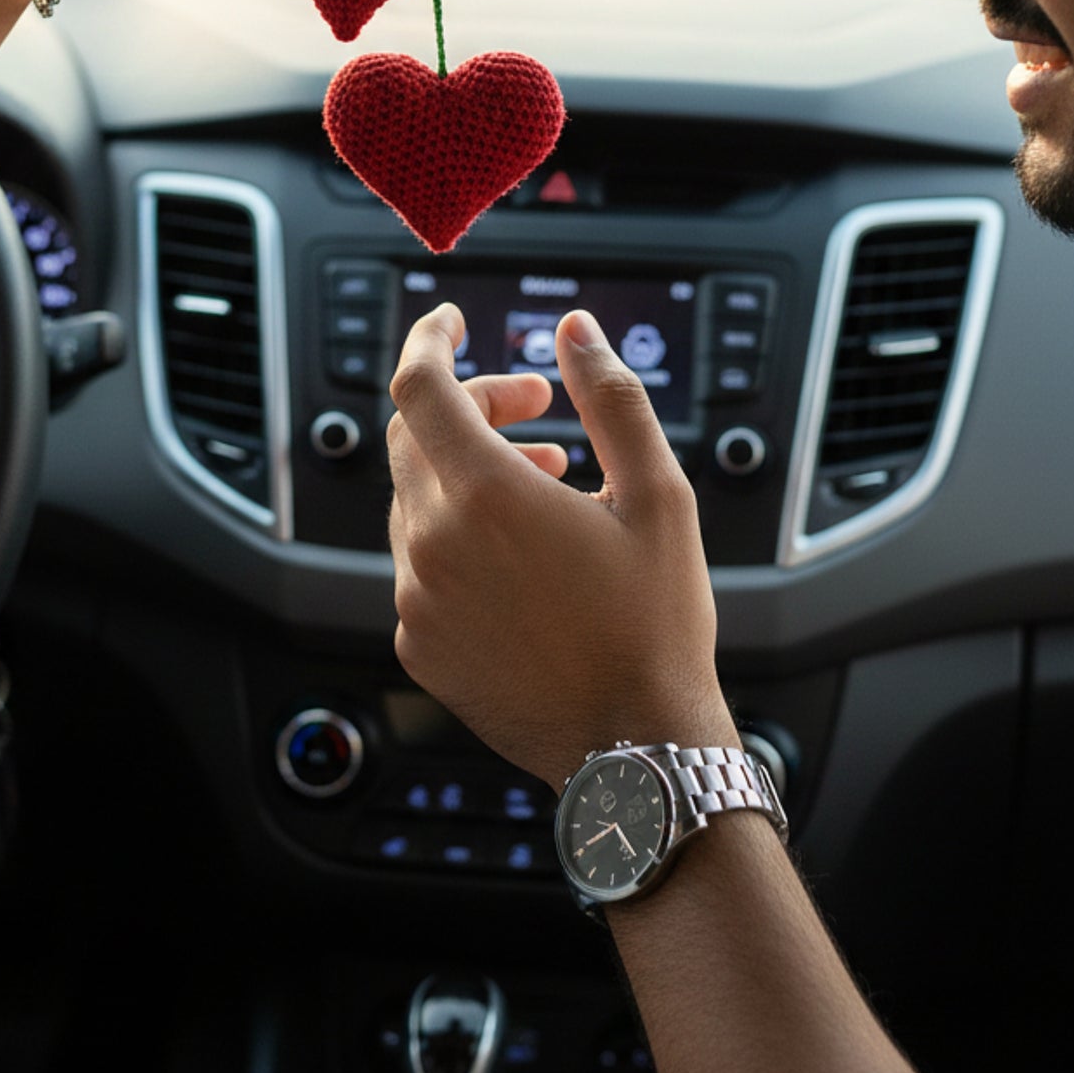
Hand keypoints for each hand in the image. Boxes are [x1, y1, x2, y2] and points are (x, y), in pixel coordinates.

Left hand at [388, 305, 735, 792]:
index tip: (453, 322)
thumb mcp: (658, 495)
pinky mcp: (417, 645)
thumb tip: (574, 329)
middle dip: (472, 404)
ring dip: (468, 470)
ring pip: (416, 497)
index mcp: (486, 497)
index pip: (419, 386)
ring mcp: (416, 600)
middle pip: (415, 435)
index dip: (429, 339)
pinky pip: (418, 562)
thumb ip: (610, 398)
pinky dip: (458, 535)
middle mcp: (433, 545)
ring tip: (547, 482)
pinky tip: (521, 555)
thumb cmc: (656, 625)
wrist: (635, 751)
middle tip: (538, 409)